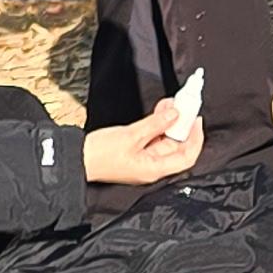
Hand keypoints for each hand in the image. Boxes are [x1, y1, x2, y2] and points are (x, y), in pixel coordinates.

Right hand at [81, 100, 205, 187]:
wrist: (76, 159)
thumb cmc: (100, 154)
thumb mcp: (130, 136)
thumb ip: (155, 124)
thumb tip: (175, 114)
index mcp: (154, 169)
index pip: (187, 157)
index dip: (195, 138)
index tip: (196, 119)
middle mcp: (152, 167)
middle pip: (177, 147)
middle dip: (181, 125)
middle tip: (183, 105)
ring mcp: (143, 160)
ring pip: (165, 140)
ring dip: (169, 122)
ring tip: (170, 104)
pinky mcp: (135, 152)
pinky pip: (153, 138)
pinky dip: (157, 125)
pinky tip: (158, 112)